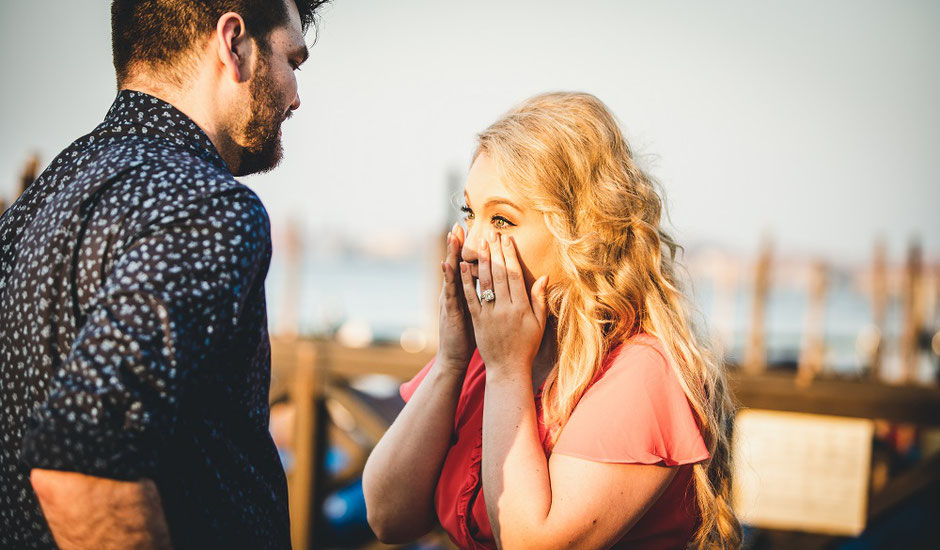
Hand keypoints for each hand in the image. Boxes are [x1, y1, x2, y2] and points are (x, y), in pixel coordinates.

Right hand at [438, 223, 475, 371]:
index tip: (475, 231)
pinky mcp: (450, 311)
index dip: (472, 250)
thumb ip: (485, 299)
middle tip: (459, 224)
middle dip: (459, 244)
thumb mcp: (478, 314)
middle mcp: (456, 293)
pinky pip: (450, 291)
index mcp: (466, 293)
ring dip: (452, 254)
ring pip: (452, 273)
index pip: (469, 267)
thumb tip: (494, 285)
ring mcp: (451, 301)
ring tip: (452, 235)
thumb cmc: (470, 337)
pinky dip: (449, 277)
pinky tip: (448, 264)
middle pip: (458, 264)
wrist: (454, 357)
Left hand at [459, 231, 548, 377]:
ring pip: (484, 282)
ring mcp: (490, 314)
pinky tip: (461, 266)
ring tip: (479, 243)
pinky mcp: (477, 320)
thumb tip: (544, 277)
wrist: (507, 368)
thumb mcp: (539, 323)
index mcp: (522, 307)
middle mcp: (505, 308)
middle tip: (491, 233)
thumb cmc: (526, 346)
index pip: (515, 275)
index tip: (506, 239)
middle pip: (499, 274)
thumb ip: (540, 299)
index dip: (510, 255)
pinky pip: (471, 297)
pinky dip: (466, 280)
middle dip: (495, 252)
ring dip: (481, 261)